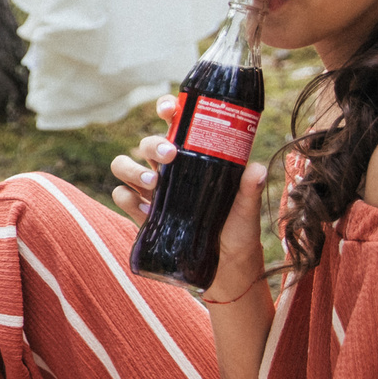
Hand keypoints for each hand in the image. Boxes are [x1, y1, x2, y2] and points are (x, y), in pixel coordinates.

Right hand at [108, 93, 268, 302]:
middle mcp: (169, 171)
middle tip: (170, 157)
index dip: (166, 110)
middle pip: (146, 144)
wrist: (226, 269)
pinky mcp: (142, 214)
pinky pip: (121, 197)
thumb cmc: (238, 232)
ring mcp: (152, 192)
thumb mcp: (246, 209)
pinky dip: (127, 200)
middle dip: (152, 145)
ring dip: (132, 169)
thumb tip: (256, 169)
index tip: (168, 109)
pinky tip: (146, 211)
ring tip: (152, 184)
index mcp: (194, 158)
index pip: (175, 125)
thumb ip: (248, 189)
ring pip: (123, 165)